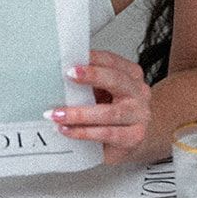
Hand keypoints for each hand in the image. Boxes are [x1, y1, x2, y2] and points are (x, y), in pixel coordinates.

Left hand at [43, 50, 150, 164]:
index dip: (93, 59)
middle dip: (92, 75)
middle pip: (116, 80)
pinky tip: (68, 130)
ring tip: (58, 114)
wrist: (135, 138)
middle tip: (69, 75)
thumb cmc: (116, 111)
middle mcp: (138, 92)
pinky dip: (84, 132)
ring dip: (79, 113)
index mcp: (131, 75)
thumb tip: (61, 79)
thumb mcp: (105, 92)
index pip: (112, 61)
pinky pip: (106, 133)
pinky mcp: (134, 137)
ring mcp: (138, 116)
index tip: (72, 60)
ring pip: (109, 113)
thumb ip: (90, 84)